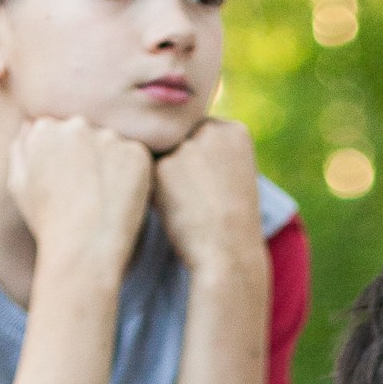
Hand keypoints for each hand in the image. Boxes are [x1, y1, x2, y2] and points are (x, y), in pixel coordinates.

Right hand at [7, 113, 153, 275]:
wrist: (83, 248)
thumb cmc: (48, 222)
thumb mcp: (18, 184)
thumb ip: (21, 148)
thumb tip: (31, 125)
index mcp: (44, 128)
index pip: (60, 132)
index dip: (67, 160)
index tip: (70, 184)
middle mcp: (76, 125)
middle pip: (87, 135)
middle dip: (90, 158)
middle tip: (90, 194)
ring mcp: (108, 137)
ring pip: (113, 145)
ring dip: (112, 165)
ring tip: (105, 200)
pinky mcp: (136, 153)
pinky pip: (136, 159)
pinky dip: (134, 176)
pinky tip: (122, 200)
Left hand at [152, 116, 265, 279]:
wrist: (229, 254)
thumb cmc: (232, 223)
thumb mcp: (234, 174)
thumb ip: (209, 149)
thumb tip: (170, 138)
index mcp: (234, 129)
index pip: (201, 135)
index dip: (203, 166)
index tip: (216, 188)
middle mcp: (211, 128)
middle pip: (180, 141)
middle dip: (184, 167)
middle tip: (201, 198)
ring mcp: (186, 145)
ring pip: (163, 156)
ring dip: (167, 179)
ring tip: (190, 205)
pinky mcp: (162, 166)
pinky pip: (148, 173)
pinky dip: (156, 193)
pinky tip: (175, 209)